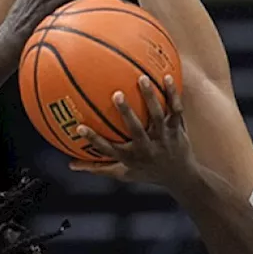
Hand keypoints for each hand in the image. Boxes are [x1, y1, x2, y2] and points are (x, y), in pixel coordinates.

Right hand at [69, 75, 195, 186]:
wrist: (182, 177)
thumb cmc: (147, 172)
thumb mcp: (123, 173)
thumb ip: (98, 167)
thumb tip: (70, 164)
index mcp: (131, 158)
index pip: (109, 150)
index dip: (95, 140)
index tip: (79, 127)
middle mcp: (147, 149)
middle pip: (136, 130)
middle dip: (127, 113)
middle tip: (116, 94)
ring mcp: (164, 139)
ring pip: (158, 117)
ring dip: (150, 98)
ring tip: (142, 78)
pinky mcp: (177, 130)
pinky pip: (176, 110)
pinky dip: (173, 94)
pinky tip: (168, 76)